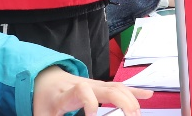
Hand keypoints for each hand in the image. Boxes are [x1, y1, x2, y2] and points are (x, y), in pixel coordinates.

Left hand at [32, 66, 151, 115]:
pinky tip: (147, 95)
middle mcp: (84, 85)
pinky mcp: (100, 86)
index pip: (81, 91)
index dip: (89, 102)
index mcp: (67, 94)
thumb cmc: (44, 100)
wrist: (45, 79)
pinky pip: (120, 87)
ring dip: (130, 100)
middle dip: (122, 101)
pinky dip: (134, 91)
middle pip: (107, 88)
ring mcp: (94, 84)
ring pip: (116, 87)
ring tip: (138, 114)